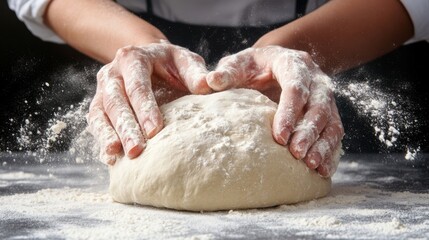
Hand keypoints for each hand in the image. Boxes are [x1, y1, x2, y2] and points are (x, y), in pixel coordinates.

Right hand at [87, 41, 210, 163]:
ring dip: (109, 135)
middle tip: (136, 150)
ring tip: (118, 155)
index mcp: (134, 58)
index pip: (137, 85)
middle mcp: (113, 72)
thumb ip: (196, 72)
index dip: (145, 107)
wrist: (151, 61)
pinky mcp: (99, 106)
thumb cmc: (172, 65)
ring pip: (101, 113)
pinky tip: (111, 158)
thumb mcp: (185, 61)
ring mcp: (102, 90)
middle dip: (126, 126)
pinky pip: (96, 124)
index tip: (155, 130)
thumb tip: (209, 84)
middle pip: (116, 100)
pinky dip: (102, 140)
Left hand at [207, 46, 343, 176]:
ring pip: (332, 122)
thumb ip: (227, 72)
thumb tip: (210, 81)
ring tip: (312, 166)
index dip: (289, 111)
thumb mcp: (239, 64)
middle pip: (318, 106)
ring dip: (323, 145)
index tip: (279, 136)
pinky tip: (323, 170)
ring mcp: (325, 97)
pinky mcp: (329, 113)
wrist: (273, 65)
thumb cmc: (253, 67)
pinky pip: (335, 133)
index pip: (296, 87)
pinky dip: (331, 152)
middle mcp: (315, 79)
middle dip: (308, 132)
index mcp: (293, 63)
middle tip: (296, 154)